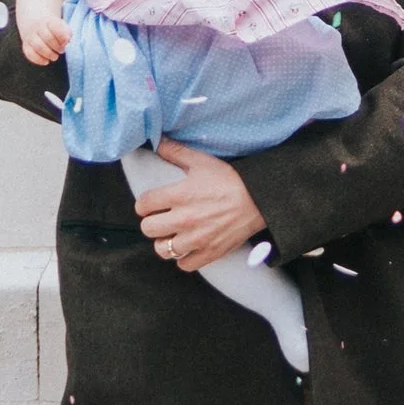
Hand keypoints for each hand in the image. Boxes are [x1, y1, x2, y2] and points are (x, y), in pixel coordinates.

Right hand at [15, 0, 70, 65]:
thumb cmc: (53, 24)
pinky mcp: (26, 44)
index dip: (63, 34)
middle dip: (57, 46)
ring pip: (38, 46)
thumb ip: (66, 30)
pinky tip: (46, 61)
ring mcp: (31, 36)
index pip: (55, 26)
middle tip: (62, 49)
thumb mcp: (60, 23)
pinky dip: (37, 59)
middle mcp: (38, 27)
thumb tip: (67, 40)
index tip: (68, 40)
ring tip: (55, 56)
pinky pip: (29, 53)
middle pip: (48, 38)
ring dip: (49, 53)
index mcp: (49, 20)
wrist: (34, 17)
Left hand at [137, 139, 268, 271]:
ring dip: (165, 242)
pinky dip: (183, 258)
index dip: (145, 204)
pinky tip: (188, 248)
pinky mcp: (210, 252)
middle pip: (148, 229)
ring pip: (163, 249)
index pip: (143, 205)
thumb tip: (157, 141)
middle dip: (153, 222)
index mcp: (179, 195)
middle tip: (162, 219)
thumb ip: (176, 152)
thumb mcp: (202, 162)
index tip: (153, 204)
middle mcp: (184, 219)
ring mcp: (197, 239)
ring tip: (172, 235)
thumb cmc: (230, 179)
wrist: (260, 199)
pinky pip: (184, 264)